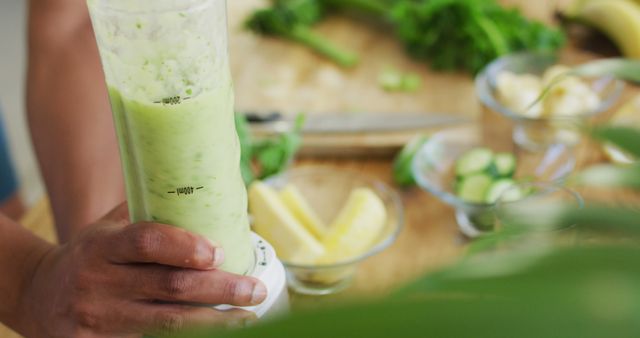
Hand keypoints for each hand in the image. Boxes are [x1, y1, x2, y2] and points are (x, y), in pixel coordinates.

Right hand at [17, 203, 265, 337]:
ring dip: (214, 322)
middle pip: (169, 287)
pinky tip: (214, 332)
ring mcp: (99, 317)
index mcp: (102, 245)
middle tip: (254, 290)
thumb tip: (204, 193)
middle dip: (220, 289)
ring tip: (248, 318)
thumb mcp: (107, 228)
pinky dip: (188, 337)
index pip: (147, 241)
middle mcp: (99, 281)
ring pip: (167, 323)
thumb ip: (147, 214)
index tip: (221, 251)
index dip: (186, 246)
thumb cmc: (89, 254)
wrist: (40, 296)